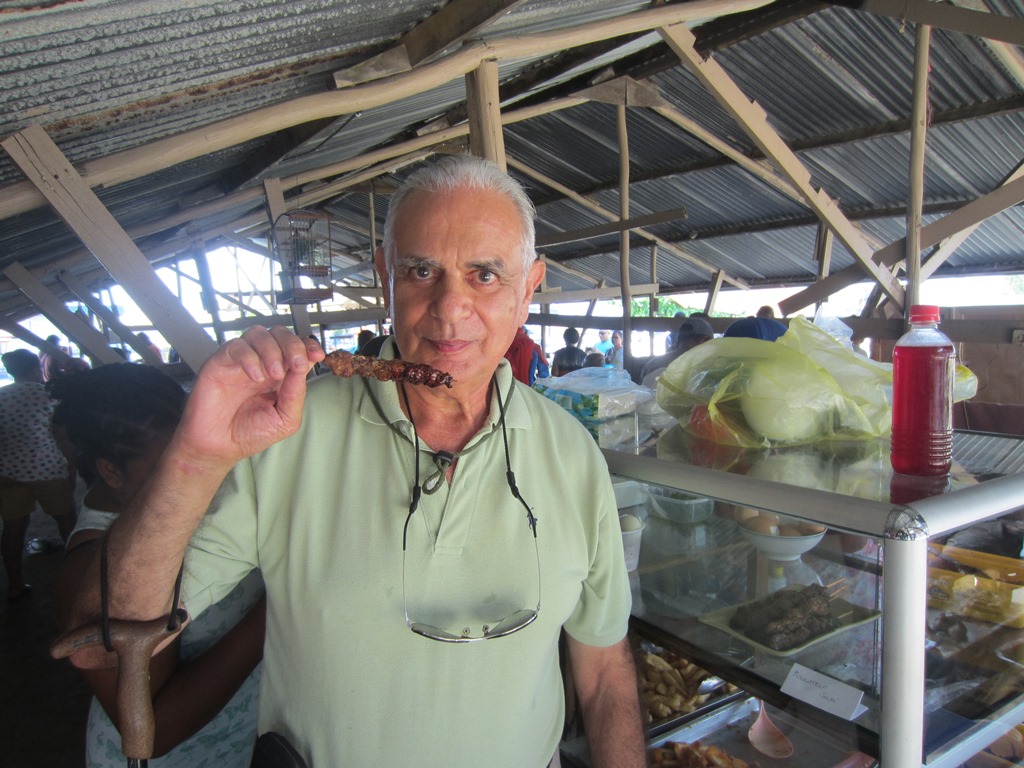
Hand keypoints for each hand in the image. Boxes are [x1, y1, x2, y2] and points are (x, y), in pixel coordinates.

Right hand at [173, 326, 323, 470]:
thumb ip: (296, 393)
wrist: (218, 447)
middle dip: (293, 345)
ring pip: (259, 334)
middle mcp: (262, 364)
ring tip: (274, 373)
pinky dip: (249, 358)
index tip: (317, 354)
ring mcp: (241, 362)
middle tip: (295, 363)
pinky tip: (255, 376)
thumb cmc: (249, 434)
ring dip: (272, 350)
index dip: (308, 345)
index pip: (297, 348)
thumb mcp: (285, 419)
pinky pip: (236, 346)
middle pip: (280, 334)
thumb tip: (304, 367)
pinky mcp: (221, 362)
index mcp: (281, 375)